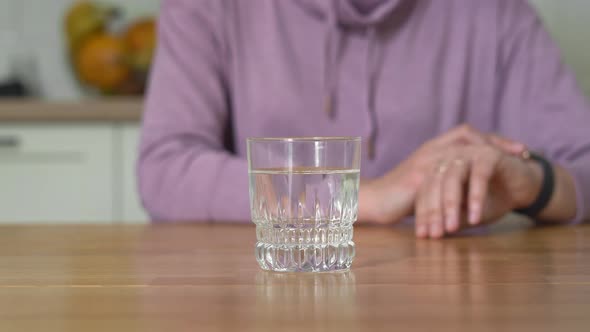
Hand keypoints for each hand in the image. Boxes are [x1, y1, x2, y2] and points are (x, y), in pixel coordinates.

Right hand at [360, 125, 527, 223]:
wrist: (372, 202)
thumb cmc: (396, 197)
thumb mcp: (423, 184)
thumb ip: (443, 180)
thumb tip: (465, 186)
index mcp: (432, 150)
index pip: (466, 134)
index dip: (492, 139)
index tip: (516, 148)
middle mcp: (430, 150)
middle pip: (469, 135)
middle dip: (498, 142)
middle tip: (521, 153)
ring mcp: (425, 161)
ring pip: (463, 151)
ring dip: (490, 156)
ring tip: (512, 164)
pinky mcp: (421, 176)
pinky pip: (452, 172)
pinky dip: (473, 177)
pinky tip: (490, 183)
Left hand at [414, 143, 541, 238]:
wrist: (523, 187)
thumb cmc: (491, 200)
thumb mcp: (467, 214)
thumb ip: (450, 218)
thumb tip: (433, 233)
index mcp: (439, 169)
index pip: (425, 192)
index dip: (423, 215)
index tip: (423, 236)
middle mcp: (450, 158)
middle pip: (434, 184)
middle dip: (434, 212)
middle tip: (435, 235)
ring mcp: (468, 153)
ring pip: (453, 179)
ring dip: (451, 205)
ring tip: (452, 228)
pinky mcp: (489, 154)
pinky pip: (479, 176)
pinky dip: (476, 198)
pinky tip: (475, 218)